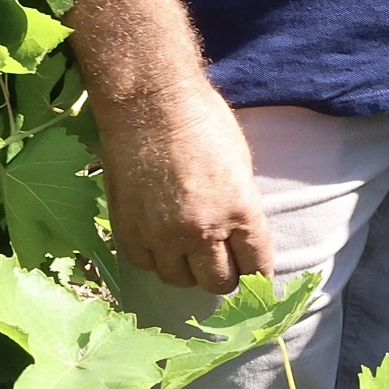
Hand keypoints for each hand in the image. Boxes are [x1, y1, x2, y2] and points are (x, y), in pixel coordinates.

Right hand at [96, 74, 270, 292]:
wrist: (150, 106)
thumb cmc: (203, 122)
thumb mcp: (240, 163)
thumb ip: (240, 204)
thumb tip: (239, 232)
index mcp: (241, 210)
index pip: (256, 265)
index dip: (258, 273)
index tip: (256, 276)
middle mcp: (203, 231)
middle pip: (218, 282)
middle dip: (225, 277)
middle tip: (224, 265)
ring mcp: (163, 236)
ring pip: (180, 280)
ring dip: (189, 271)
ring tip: (191, 255)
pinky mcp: (130, 233)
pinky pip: (147, 266)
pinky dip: (157, 260)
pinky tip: (162, 244)